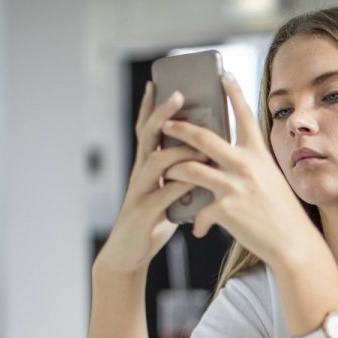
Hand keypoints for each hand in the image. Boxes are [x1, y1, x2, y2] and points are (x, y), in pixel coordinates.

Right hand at [96, 83, 203, 275]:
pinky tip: (192, 183)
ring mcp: (139, 192)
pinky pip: (161, 197)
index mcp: (147, 167)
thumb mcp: (169, 193)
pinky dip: (177, 188)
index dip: (154, 108)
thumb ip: (182, 176)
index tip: (162, 84)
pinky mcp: (143, 214)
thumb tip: (207, 158)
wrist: (130, 254)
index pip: (149, 130)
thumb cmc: (153, 221)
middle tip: (177, 96)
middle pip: (147, 136)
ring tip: (196, 144)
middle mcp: (140, 174)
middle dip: (162, 115)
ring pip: (153, 163)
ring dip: (175, 151)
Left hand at [160, 73, 323, 266]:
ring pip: (189, 168)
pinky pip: (200, 211)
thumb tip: (230, 158)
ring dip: (173, 171)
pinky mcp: (226, 208)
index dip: (233, 92)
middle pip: (202, 137)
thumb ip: (251, 166)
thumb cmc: (283, 214)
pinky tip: (198, 230)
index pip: (244, 115)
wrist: (293, 244)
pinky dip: (197, 222)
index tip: (223, 74)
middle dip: (179, 127)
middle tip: (166, 123)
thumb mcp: (272, 181)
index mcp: (259, 155)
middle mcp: (246, 165)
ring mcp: (234, 185)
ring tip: (168, 174)